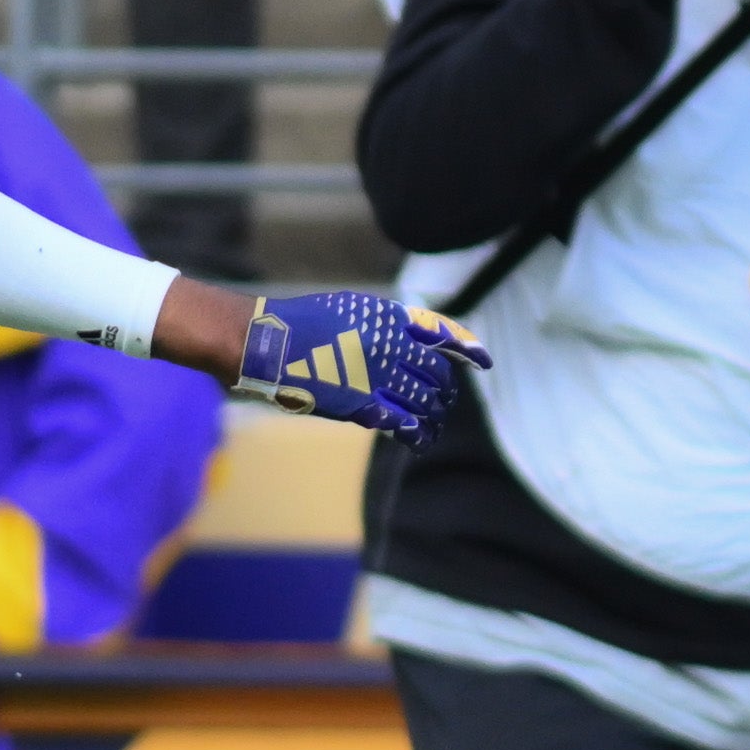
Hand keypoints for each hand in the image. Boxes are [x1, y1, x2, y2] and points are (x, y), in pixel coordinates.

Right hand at [229, 288, 488, 434]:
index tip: (482, 361)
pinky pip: (402, 423)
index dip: (466, 348)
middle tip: (445, 399)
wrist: (266, 342)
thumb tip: (410, 342)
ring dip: (435, 414)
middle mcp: (390, 344)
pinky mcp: (361, 404)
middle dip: (445, 388)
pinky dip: (417, 433)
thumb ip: (383, 325)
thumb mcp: (351, 310)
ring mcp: (377, 375)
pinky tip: (421, 439)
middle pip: (437, 371)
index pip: (441, 333)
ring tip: (435, 423)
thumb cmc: (301, 324)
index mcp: (388, 317)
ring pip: (425, 400)